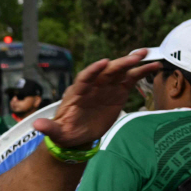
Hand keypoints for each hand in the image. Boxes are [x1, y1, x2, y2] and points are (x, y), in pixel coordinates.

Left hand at [33, 49, 157, 147]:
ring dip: (131, 63)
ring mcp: (105, 88)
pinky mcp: (117, 92)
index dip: (93, 70)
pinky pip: (129, 79)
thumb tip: (37, 125)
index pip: (84, 78)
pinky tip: (153, 66)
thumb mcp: (56, 133)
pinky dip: (140, 72)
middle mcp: (92, 87)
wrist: (76, 135)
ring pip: (118, 72)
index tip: (103, 62)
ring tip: (145, 56)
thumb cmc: (65, 132)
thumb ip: (49, 128)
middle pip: (105, 72)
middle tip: (134, 57)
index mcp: (76, 93)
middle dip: (118, 64)